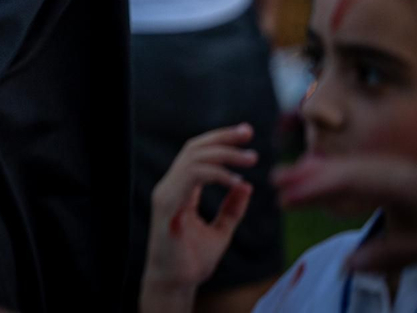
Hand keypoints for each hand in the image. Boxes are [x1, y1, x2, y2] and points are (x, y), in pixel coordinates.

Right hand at [141, 124, 255, 303]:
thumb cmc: (192, 261)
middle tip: (249, 133)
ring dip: (224, 155)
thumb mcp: (221, 231)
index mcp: (180, 190)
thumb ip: (231, 209)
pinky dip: (215, 175)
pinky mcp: (167, 205)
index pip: (197, 153)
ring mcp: (166, 194)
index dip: (220, 140)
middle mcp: (170, 186)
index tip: (245, 133)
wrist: (176, 283)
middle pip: (194, 148)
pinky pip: (191, 179)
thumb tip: (246, 185)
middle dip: (222, 137)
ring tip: (250, 158)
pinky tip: (236, 181)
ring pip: (193, 158)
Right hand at [276, 155, 416, 271]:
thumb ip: (393, 253)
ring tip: (297, 178)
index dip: (314, 187)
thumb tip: (348, 263)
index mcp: (410, 185)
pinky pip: (377, 171)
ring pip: (363, 167)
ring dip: (328, 172)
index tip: (284, 196)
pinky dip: (350, 174)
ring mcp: (416, 173)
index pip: (351, 181)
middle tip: (276, 182)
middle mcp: (408, 172)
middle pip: (352, 168)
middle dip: (312, 174)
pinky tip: (340, 181)